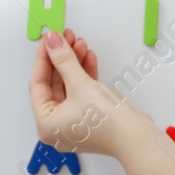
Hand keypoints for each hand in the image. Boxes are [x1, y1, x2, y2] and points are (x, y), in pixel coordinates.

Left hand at [28, 27, 152, 158]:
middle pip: (54, 84)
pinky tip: (89, 57)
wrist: (137, 138)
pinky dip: (85, 75)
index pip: (38, 84)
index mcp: (46, 125)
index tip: (48, 39)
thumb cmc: (106, 122)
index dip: (43, 58)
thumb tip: (52, 41)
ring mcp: (75, 123)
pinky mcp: (90, 118)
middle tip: (64, 37)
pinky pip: (82, 92)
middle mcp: (57, 126)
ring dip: (74, 64)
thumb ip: (63, 60)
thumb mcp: (80, 84)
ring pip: (69, 86)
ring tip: (80, 43)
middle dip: (61, 59)